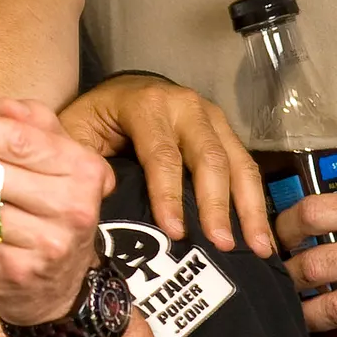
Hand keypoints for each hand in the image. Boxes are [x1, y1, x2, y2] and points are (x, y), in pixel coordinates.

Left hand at [61, 72, 272, 257]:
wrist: (120, 91)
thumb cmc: (96, 119)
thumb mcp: (76, 131)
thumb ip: (83, 160)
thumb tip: (103, 195)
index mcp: (146, 105)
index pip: (161, 155)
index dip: (169, 196)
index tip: (176, 233)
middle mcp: (185, 106)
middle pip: (208, 158)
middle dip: (216, 205)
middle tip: (224, 244)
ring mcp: (210, 116)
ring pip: (237, 162)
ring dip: (249, 206)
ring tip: (258, 246)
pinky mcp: (225, 129)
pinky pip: (245, 165)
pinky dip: (254, 200)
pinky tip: (260, 233)